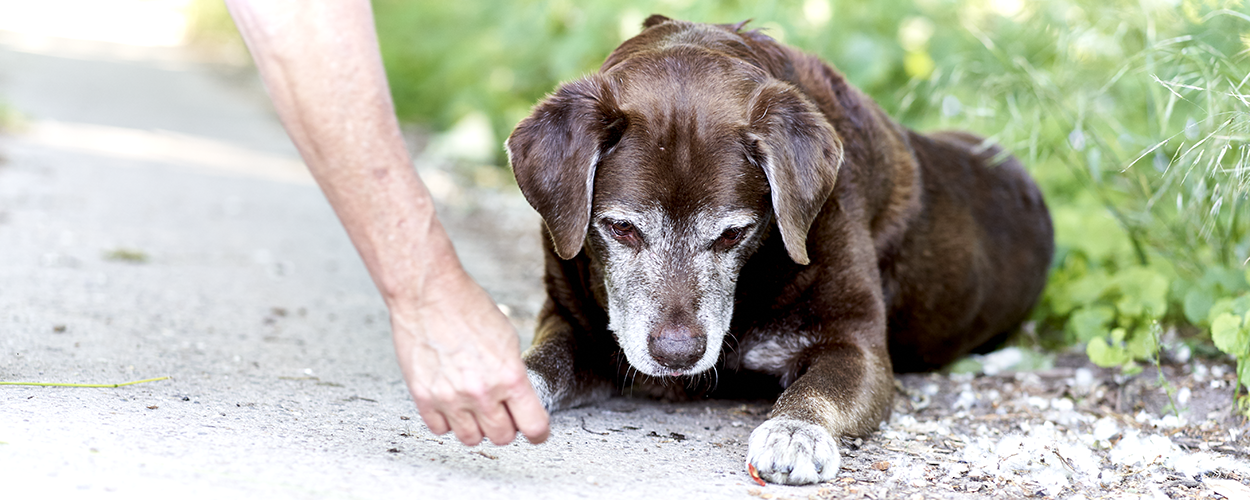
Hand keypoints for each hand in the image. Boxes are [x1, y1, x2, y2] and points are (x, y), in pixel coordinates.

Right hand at [390, 265, 549, 445]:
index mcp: (509, 376)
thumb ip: (513, 373)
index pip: (533, 426)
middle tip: (502, 413)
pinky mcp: (423, 397)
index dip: (538, 433)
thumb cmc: (468, 308)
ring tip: (475, 408)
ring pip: (471, 439)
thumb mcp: (507, 339)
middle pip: (502, 437)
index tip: (537, 432)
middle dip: (507, 428)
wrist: (428, 294)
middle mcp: (481, 393)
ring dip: (477, 428)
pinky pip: (440, 429)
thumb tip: (517, 399)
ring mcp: (450, 398)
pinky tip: (451, 403)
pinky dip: (448, 421)